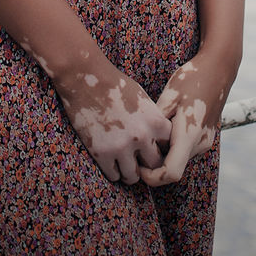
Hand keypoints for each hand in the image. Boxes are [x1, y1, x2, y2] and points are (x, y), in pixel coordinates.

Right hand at [53, 58, 171, 184]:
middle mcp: (141, 136)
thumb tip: (160, 138)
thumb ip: (152, 119)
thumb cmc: (114, 84)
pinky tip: (110, 161)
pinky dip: (114, 171)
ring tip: (124, 164)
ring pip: (134, 177)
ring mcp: (121, 147)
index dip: (161, 147)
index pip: (170, 147)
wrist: (85, 78)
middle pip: (155, 165)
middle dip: (148, 163)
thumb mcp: (142, 98)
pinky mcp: (102, 153)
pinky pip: (114, 176)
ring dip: (130, 172)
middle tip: (139, 160)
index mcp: (155, 121)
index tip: (154, 146)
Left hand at [137, 55, 229, 186]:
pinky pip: (185, 149)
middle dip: (154, 163)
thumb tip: (141, 141)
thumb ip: (156, 122)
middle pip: (173, 167)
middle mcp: (200, 144)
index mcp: (190, 135)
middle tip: (138, 144)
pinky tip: (165, 124)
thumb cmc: (192, 78)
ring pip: (179, 158)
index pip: (171, 173)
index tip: (138, 164)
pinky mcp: (206, 137)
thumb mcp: (169, 95)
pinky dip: (172, 145)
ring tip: (151, 129)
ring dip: (164, 152)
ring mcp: (205, 141)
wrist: (218, 68)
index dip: (152, 177)